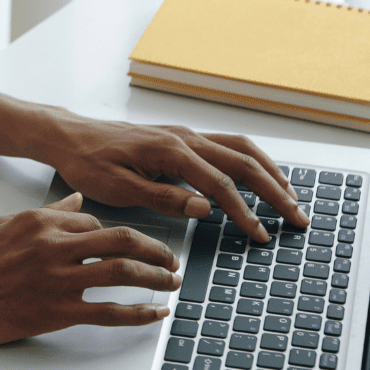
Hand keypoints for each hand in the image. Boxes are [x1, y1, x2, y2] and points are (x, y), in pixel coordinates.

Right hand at [0, 193, 179, 350]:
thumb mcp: (5, 224)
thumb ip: (45, 212)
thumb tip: (75, 201)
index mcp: (43, 221)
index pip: (97, 222)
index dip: (120, 236)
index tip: (135, 247)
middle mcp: (55, 245)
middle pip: (123, 240)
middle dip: (156, 250)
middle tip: (172, 260)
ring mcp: (58, 279)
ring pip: (123, 272)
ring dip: (156, 278)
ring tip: (172, 284)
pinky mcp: (56, 312)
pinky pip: (110, 311)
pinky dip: (139, 313)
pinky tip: (155, 314)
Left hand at [43, 119, 307, 241]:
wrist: (71, 138)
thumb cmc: (89, 163)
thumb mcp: (119, 189)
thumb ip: (163, 198)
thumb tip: (204, 208)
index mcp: (171, 152)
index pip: (220, 185)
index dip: (244, 212)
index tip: (260, 235)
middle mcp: (185, 138)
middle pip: (244, 163)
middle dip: (275, 191)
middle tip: (298, 217)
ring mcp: (186, 135)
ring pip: (241, 149)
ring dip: (270, 172)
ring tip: (290, 196)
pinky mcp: (182, 138)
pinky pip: (228, 145)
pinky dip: (252, 161)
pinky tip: (260, 176)